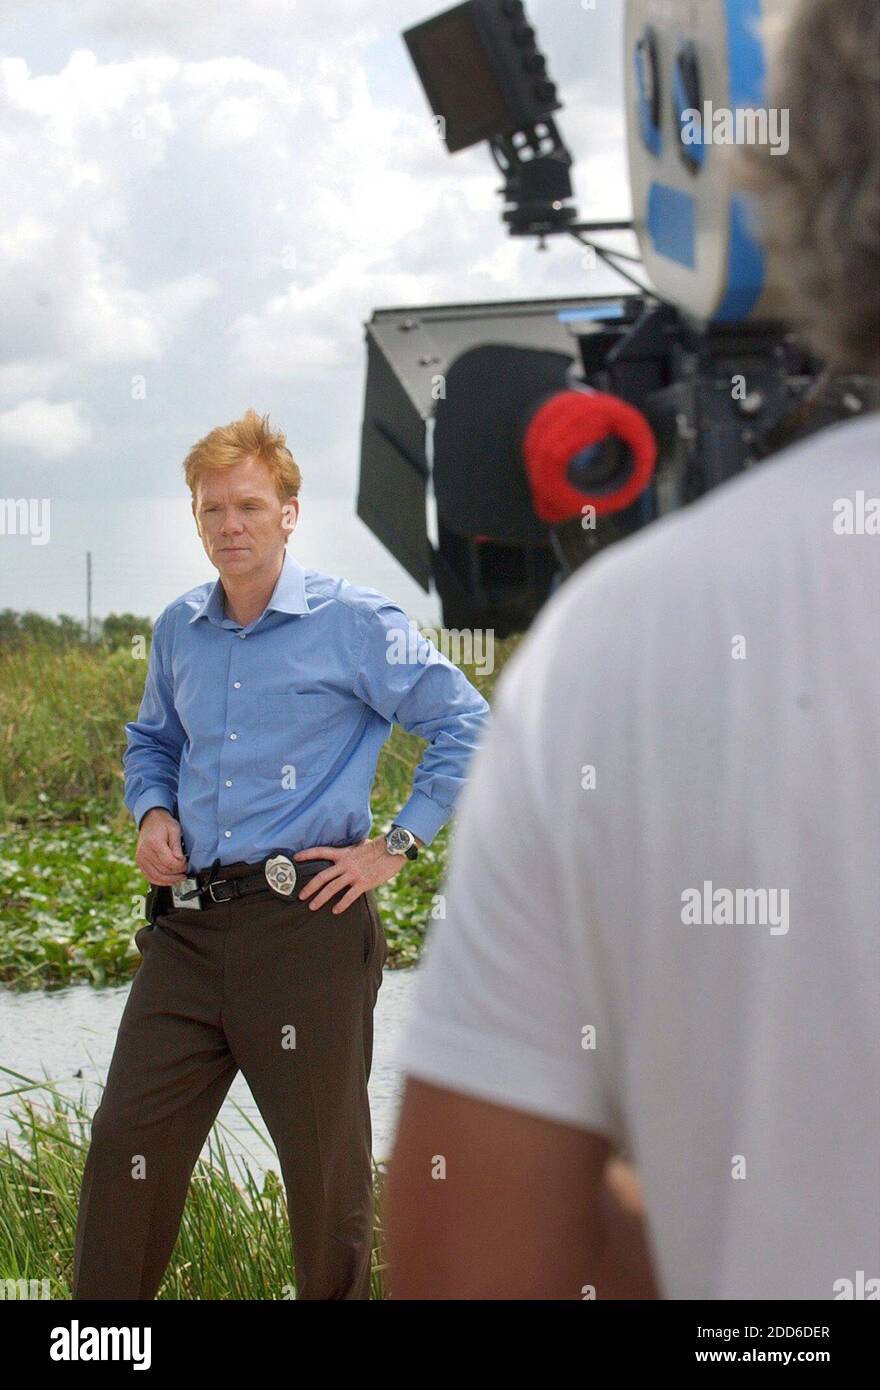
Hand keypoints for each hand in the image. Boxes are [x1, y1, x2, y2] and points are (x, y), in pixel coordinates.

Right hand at [136, 808, 187, 885]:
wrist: (150, 820)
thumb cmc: (163, 824)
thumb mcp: (175, 829)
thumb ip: (177, 845)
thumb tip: (180, 860)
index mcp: (153, 842)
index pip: (169, 862)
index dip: (181, 865)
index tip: (186, 862)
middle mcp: (144, 852)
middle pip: (163, 871)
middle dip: (177, 873)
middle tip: (185, 869)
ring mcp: (140, 859)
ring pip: (156, 877)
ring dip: (170, 880)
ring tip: (180, 877)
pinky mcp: (140, 863)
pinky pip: (150, 877)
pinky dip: (161, 881)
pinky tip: (170, 879)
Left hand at [294, 835, 416, 913]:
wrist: (394, 849)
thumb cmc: (380, 847)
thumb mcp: (361, 845)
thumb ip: (352, 850)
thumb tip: (352, 849)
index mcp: (344, 853)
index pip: (321, 851)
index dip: (307, 854)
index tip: (295, 858)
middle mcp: (345, 864)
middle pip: (322, 876)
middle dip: (309, 887)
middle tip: (300, 896)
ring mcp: (354, 874)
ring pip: (332, 888)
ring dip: (320, 898)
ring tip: (312, 906)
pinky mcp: (363, 883)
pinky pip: (349, 896)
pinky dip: (342, 904)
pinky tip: (336, 911)